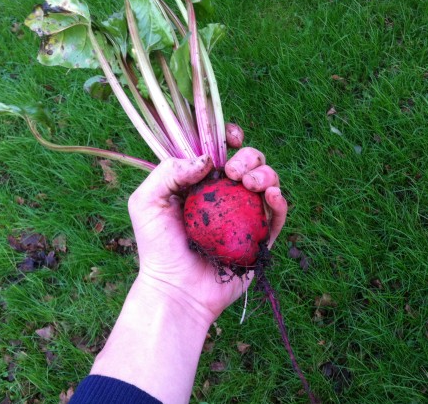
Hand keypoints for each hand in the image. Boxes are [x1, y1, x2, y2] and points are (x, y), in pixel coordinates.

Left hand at [128, 145, 287, 324]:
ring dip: (265, 174)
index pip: (221, 151)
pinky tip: (272, 195)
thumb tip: (207, 159)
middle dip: (248, 157)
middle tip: (233, 173)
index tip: (231, 138)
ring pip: (267, 182)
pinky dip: (280, 201)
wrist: (176, 289)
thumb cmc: (157, 247)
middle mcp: (225, 196)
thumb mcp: (147, 202)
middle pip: (249, 162)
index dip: (228, 138)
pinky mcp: (260, 238)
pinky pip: (278, 215)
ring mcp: (245, 216)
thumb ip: (169, 171)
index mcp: (200, 183)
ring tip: (250, 184)